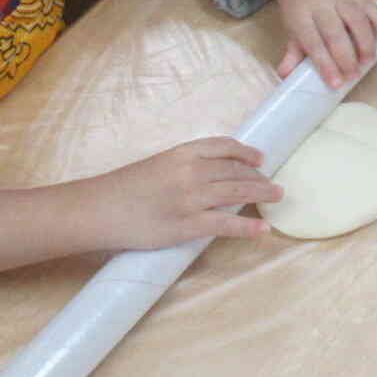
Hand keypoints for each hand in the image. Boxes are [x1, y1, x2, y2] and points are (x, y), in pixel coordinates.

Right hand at [83, 138, 279, 250]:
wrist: (99, 210)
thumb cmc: (123, 188)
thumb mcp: (156, 165)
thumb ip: (182, 167)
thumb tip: (209, 174)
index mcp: (182, 153)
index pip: (224, 147)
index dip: (246, 152)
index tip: (259, 158)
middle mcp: (191, 171)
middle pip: (236, 170)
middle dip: (259, 177)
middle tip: (273, 183)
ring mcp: (192, 199)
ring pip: (237, 193)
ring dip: (262, 194)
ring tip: (277, 196)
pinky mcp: (188, 225)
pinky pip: (227, 224)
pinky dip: (249, 227)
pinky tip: (264, 229)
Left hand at [248, 0, 376, 86]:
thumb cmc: (298, 6)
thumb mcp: (291, 27)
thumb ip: (292, 52)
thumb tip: (285, 76)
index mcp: (300, 16)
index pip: (313, 43)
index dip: (326, 65)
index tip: (336, 83)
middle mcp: (320, 3)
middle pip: (335, 33)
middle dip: (346, 57)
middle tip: (353, 75)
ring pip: (355, 18)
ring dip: (364, 41)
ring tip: (368, 61)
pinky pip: (370, 4)